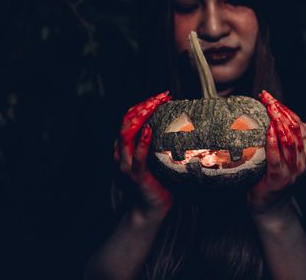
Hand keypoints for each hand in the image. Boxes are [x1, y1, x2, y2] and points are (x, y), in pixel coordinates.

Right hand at [114, 91, 172, 219]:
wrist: (151, 209)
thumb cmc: (158, 181)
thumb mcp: (157, 156)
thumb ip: (160, 141)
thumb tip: (183, 122)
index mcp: (125, 146)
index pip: (129, 118)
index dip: (143, 104)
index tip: (161, 96)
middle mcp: (122, 153)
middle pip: (126, 121)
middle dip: (143, 106)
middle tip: (161, 96)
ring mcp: (127, 165)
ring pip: (126, 135)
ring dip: (141, 118)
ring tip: (153, 106)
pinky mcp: (136, 176)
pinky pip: (138, 158)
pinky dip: (142, 143)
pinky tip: (150, 131)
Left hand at [248, 90, 305, 213]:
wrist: (267, 206)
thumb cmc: (270, 176)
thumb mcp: (281, 155)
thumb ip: (282, 138)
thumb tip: (269, 114)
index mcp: (305, 152)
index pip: (299, 123)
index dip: (285, 107)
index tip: (269, 96)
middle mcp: (303, 160)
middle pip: (295, 128)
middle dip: (280, 110)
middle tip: (266, 97)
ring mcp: (293, 171)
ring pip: (289, 140)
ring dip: (278, 121)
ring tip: (267, 108)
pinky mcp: (279, 179)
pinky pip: (277, 159)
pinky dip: (273, 143)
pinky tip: (268, 131)